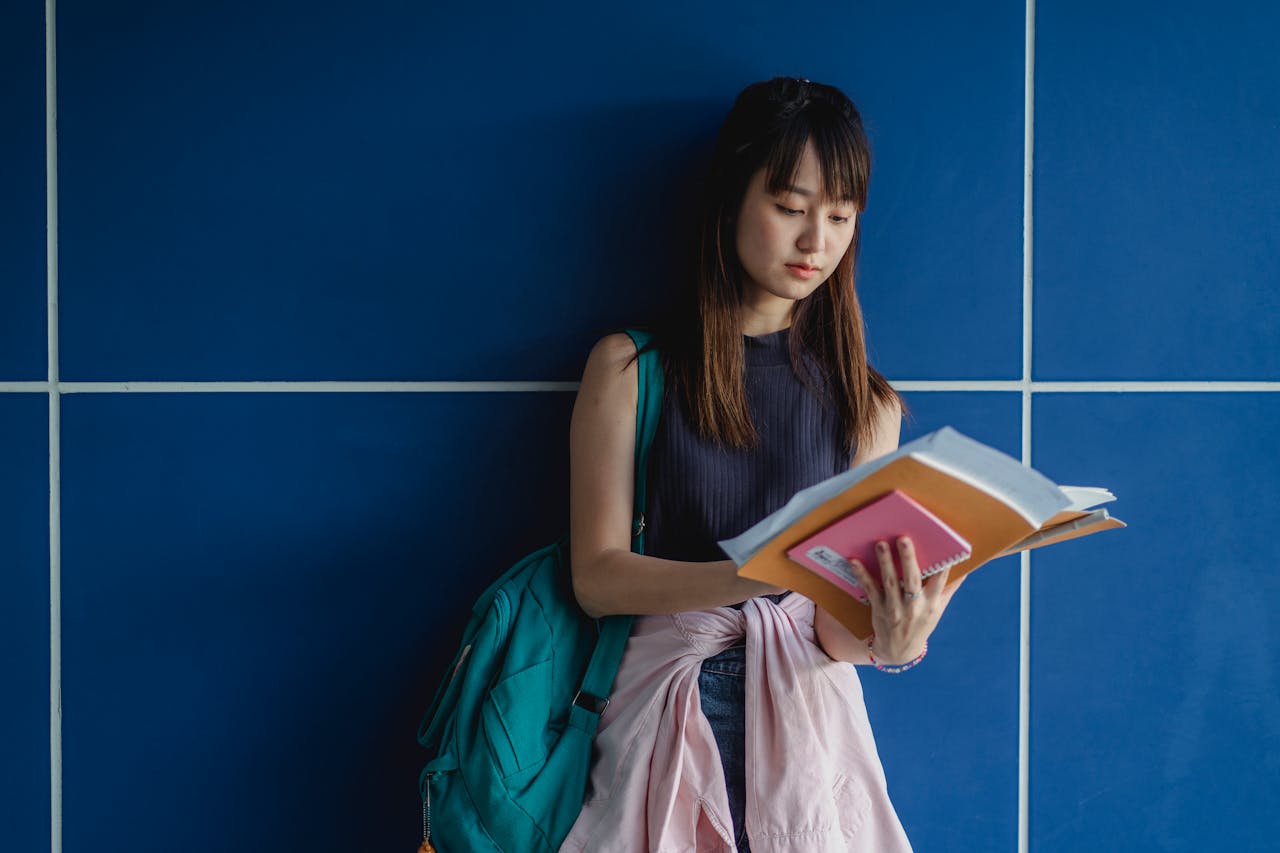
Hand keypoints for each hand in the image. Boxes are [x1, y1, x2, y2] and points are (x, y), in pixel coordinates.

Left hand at [847, 536, 957, 664]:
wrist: (899, 651)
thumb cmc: (921, 623)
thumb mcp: (938, 609)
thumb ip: (948, 588)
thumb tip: (965, 568)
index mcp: (932, 604)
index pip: (940, 581)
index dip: (942, 564)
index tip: (942, 546)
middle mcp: (914, 606)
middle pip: (912, 580)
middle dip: (908, 559)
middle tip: (903, 538)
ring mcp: (895, 608)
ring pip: (890, 582)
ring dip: (885, 562)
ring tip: (881, 544)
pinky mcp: (879, 608)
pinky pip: (870, 589)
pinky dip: (862, 575)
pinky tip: (854, 562)